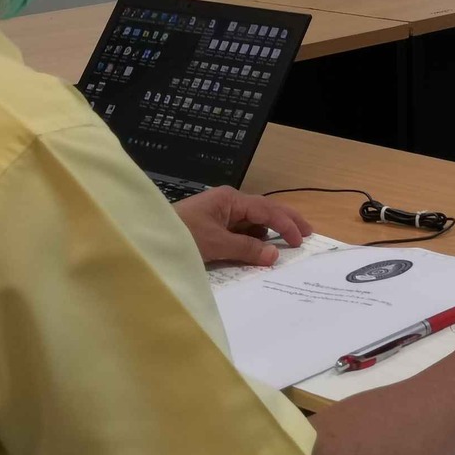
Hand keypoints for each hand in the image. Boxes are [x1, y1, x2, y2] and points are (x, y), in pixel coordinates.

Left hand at [173, 187, 309, 266]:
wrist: (147, 239)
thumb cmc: (181, 236)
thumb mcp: (216, 244)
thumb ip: (246, 250)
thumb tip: (274, 255)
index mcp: (231, 199)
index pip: (266, 210)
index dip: (286, 224)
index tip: (300, 241)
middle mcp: (228, 203)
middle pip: (264, 210)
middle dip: (285, 221)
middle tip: (307, 233)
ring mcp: (220, 215)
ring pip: (252, 223)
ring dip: (268, 233)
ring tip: (286, 245)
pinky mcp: (212, 228)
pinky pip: (239, 232)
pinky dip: (252, 241)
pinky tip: (260, 251)